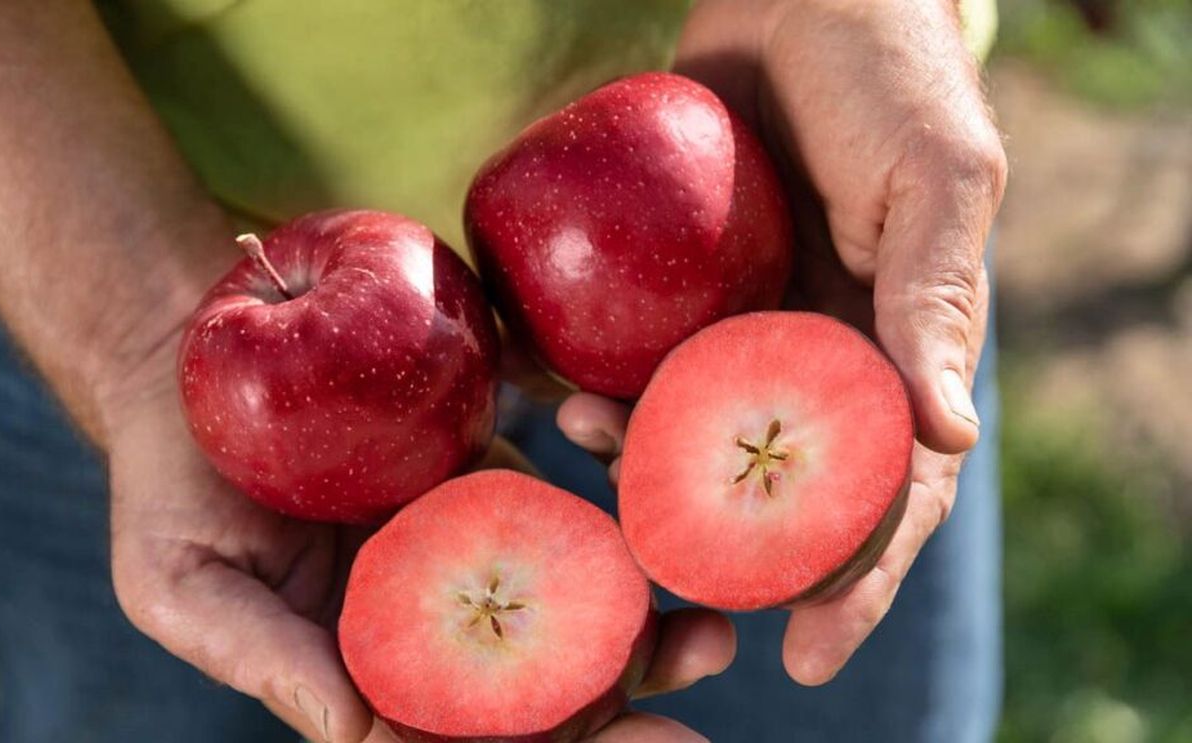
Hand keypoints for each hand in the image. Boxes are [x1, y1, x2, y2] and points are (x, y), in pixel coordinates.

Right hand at [106, 346, 732, 741]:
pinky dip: (622, 535)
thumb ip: (258, 655)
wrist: (204, 358)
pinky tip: (671, 528)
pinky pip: (569, 523)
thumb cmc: (172, 478)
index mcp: (364, 672)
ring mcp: (470, 556)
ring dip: (645, 641)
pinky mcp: (497, 485)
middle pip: (532, 698)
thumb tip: (353, 732)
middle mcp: (430, 628)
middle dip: (611, 720)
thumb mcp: (178, 575)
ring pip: (570, 620)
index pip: (451, 742)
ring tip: (714, 637)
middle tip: (687, 738)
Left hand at [559, 0, 1005, 685]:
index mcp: (890, 355)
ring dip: (640, 471)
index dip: (857, 577)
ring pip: (684, 436)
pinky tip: (559, 401)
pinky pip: (625, 361)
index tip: (812, 655)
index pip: (884, 490)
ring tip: (592, 460)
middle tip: (673, 615)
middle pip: (771, 491)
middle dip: (727, 560)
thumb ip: (935, 301)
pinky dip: (593, 388)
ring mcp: (729, 330)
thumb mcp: (934, 180)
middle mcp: (807, 359)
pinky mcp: (665, 293)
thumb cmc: (889, 74)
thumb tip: (951, 433)